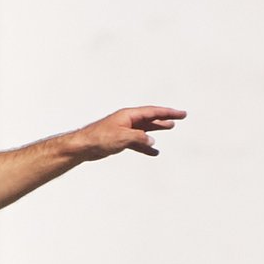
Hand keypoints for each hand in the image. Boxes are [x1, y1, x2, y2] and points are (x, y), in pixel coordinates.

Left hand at [66, 106, 186, 160]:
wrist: (83, 146)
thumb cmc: (99, 138)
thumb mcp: (122, 137)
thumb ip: (139, 138)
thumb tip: (152, 141)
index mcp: (129, 115)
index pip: (153, 112)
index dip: (168, 113)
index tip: (181, 113)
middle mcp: (128, 120)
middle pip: (151, 117)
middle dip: (165, 117)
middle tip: (179, 116)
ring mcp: (124, 130)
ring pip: (145, 129)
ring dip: (157, 129)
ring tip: (170, 127)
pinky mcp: (120, 140)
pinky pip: (138, 142)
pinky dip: (146, 146)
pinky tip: (154, 152)